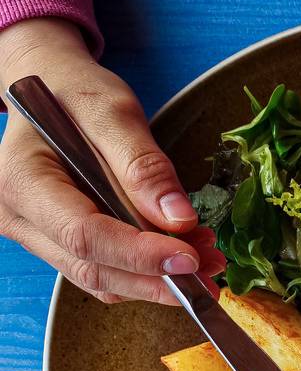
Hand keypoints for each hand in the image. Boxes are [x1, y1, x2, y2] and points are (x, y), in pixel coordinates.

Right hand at [0, 18, 225, 303]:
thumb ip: (143, 165)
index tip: (190, 259)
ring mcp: (36, 237)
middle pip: (92, 268)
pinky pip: (103, 269)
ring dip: (156, 279)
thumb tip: (179, 220)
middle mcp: (20, 219)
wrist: (49, 91)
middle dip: (156, 275)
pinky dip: (144, 270)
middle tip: (210, 266)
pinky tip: (181, 253)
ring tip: (206, 259)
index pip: (84, 235)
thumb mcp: (112, 111)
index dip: (139, 255)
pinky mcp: (59, 245)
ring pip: (99, 278)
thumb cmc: (73, 94)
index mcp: (23, 180)